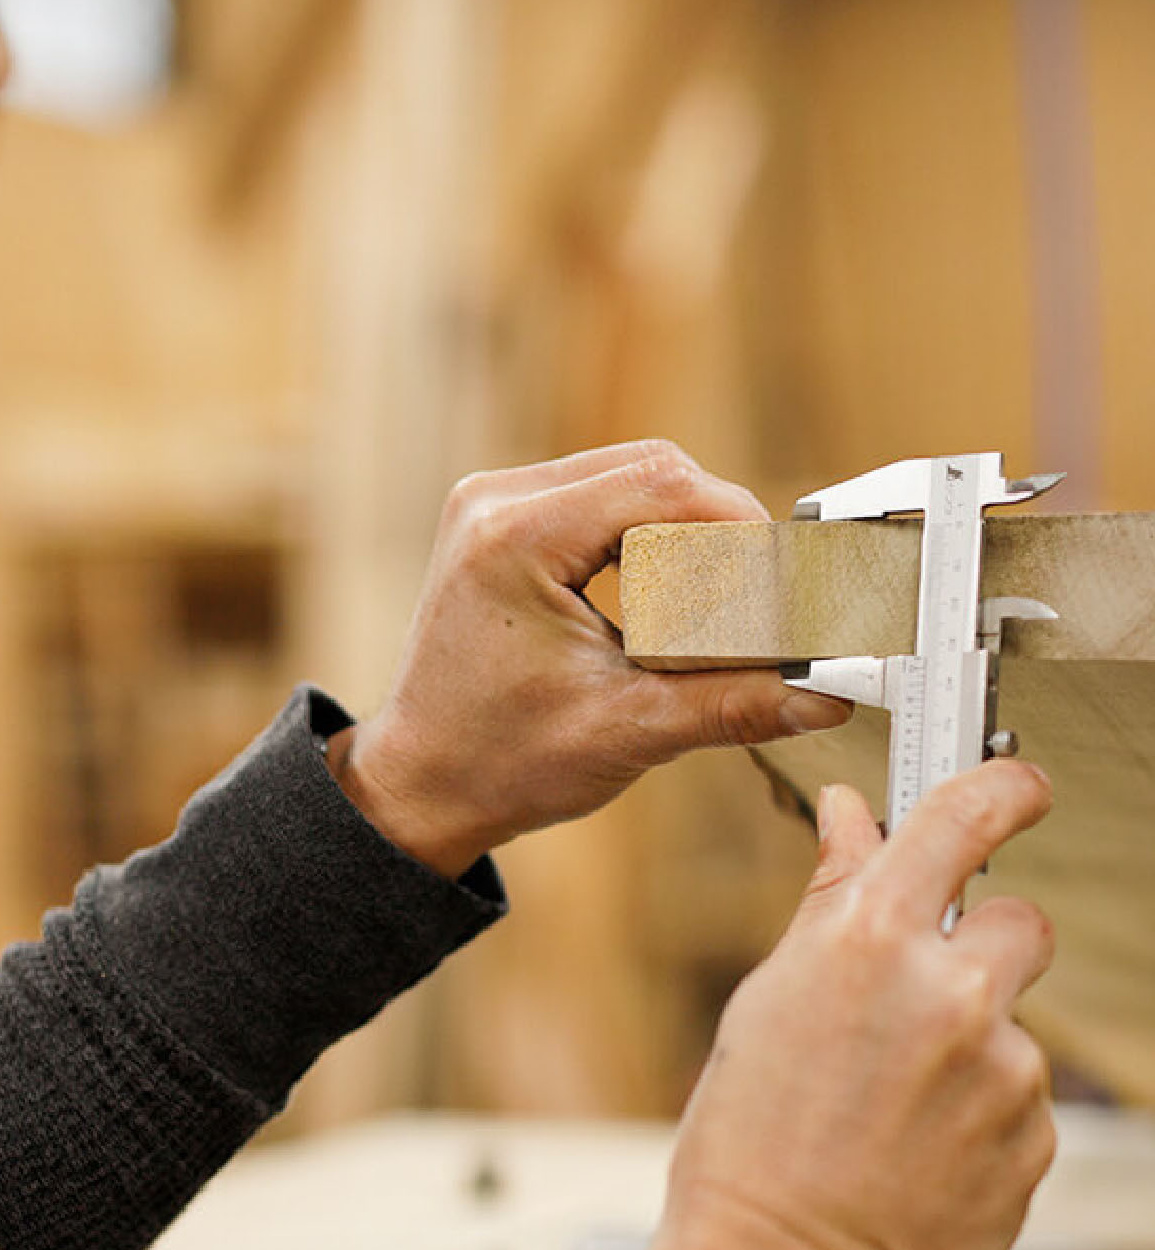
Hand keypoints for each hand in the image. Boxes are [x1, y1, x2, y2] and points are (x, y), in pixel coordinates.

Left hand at [333, 440, 853, 876]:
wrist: (420, 781)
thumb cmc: (500, 760)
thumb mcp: (627, 731)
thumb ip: (734, 703)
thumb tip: (828, 693)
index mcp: (514, 538)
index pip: (665, 487)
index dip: (743, 529)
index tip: (787, 585)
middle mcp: (495, 501)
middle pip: (653, 469)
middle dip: (722, 527)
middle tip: (766, 596)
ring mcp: (492, 504)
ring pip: (631, 475)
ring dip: (689, 526)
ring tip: (728, 598)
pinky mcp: (501, 520)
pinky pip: (599, 496)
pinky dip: (649, 532)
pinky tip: (677, 586)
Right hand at [585, 760, 1056, 1249]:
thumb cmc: (749, 1143)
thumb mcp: (769, 1000)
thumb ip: (829, 904)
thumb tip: (854, 822)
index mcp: (864, 938)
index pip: (965, 817)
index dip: (1004, 790)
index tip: (1019, 787)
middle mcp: (948, 990)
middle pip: (1020, 922)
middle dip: (983, 948)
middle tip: (921, 1000)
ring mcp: (1004, 1066)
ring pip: (1014, 1020)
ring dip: (972, 1045)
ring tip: (895, 1105)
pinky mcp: (1037, 1133)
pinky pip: (1023, 1097)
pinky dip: (981, 1115)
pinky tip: (917, 1149)